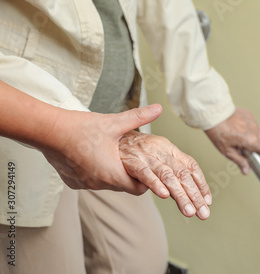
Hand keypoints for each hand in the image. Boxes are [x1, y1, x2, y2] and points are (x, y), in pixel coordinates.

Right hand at [39, 105, 162, 195]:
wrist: (48, 130)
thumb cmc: (81, 128)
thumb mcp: (114, 122)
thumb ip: (139, 117)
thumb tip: (159, 108)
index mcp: (112, 174)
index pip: (138, 189)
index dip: (145, 179)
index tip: (146, 168)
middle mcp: (98, 184)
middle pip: (122, 186)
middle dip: (129, 174)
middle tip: (131, 158)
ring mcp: (84, 184)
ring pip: (106, 183)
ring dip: (112, 172)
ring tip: (112, 154)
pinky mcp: (72, 182)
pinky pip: (90, 181)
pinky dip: (95, 172)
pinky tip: (93, 156)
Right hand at [119, 130, 211, 219]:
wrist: (108, 135)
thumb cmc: (133, 149)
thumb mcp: (155, 155)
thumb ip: (168, 171)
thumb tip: (181, 193)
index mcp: (169, 149)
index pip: (191, 166)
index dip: (201, 184)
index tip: (207, 201)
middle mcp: (161, 151)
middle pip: (182, 174)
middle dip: (195, 195)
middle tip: (203, 213)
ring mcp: (147, 156)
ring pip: (167, 176)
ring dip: (180, 195)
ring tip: (189, 211)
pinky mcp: (131, 161)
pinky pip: (145, 173)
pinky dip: (155, 184)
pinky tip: (165, 195)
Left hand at [204, 107, 259, 173]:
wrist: (214, 114)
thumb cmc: (218, 132)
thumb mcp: (227, 151)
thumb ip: (240, 161)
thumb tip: (246, 170)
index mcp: (252, 141)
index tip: (258, 157)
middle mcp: (255, 130)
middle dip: (255, 146)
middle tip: (243, 148)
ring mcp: (253, 121)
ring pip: (257, 133)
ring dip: (251, 137)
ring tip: (238, 137)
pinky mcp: (249, 115)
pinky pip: (252, 124)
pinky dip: (248, 128)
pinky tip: (237, 128)